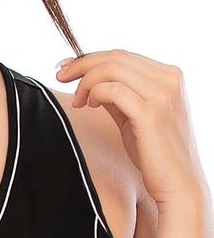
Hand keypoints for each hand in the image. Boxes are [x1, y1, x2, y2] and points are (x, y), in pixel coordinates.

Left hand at [56, 49, 207, 211]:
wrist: (177, 182)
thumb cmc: (154, 152)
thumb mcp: (134, 116)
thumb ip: (118, 96)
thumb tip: (91, 81)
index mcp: (168, 76)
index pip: (122, 55)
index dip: (89, 59)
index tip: (66, 68)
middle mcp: (169, 79)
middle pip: (115, 57)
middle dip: (81, 65)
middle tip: (60, 77)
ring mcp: (162, 94)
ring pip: (112, 69)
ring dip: (86, 82)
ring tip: (78, 102)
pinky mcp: (150, 113)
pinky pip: (113, 90)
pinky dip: (95, 93)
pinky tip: (89, 106)